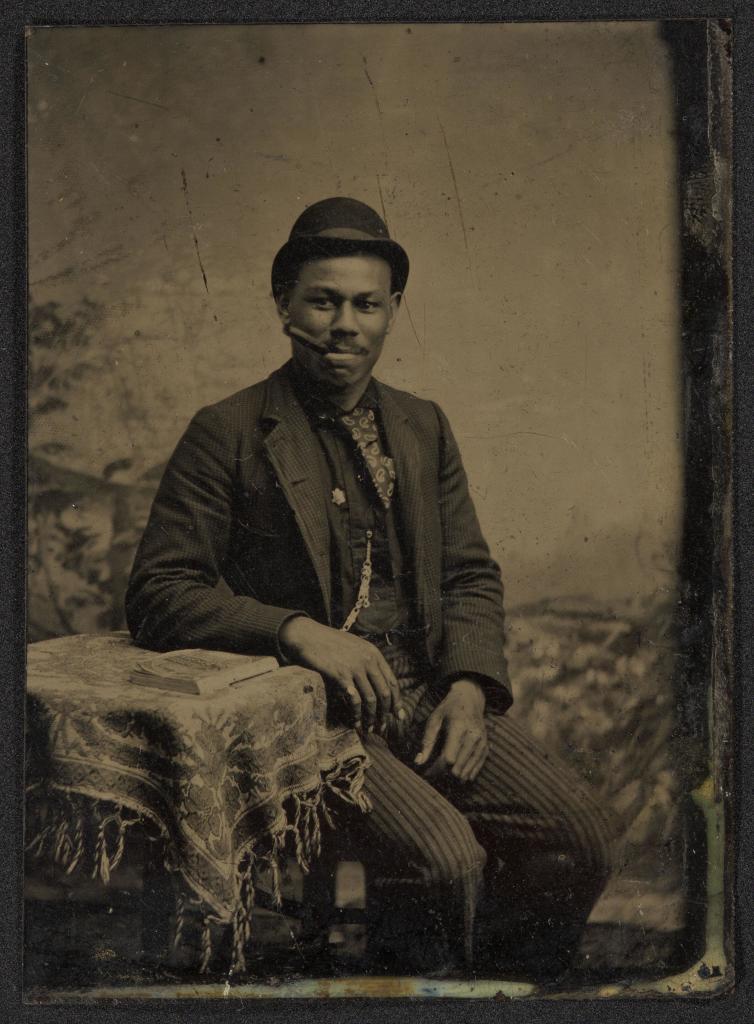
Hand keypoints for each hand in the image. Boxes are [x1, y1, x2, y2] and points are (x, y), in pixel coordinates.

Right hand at [279, 616, 402, 731]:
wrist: (308, 635)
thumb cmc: (329, 642)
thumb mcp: (355, 646)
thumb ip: (367, 661)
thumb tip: (377, 682)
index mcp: (374, 653)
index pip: (392, 681)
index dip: (397, 701)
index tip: (398, 715)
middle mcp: (368, 660)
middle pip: (384, 692)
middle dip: (385, 713)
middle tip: (382, 727)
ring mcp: (355, 668)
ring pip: (371, 699)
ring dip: (371, 717)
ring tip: (369, 728)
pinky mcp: (341, 676)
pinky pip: (354, 700)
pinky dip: (356, 714)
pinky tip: (354, 722)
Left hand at [414, 678, 487, 782]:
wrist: (470, 698)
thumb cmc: (448, 709)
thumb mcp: (434, 719)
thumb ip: (427, 741)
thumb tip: (419, 762)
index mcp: (459, 727)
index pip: (448, 758)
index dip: (436, 769)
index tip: (427, 772)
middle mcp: (473, 736)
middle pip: (458, 767)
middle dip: (444, 774)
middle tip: (435, 772)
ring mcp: (481, 742)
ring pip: (468, 771)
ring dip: (455, 776)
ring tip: (444, 774)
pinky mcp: (486, 747)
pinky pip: (478, 767)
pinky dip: (468, 773)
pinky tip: (460, 776)